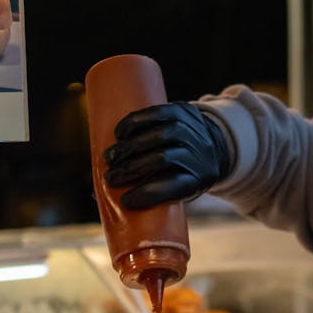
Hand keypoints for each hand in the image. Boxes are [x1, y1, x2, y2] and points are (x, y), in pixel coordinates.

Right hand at [103, 102, 231, 208]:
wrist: (212, 145)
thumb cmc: (184, 175)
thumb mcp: (178, 191)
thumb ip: (146, 195)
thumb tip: (99, 198)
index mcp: (200, 179)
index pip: (175, 186)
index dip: (149, 194)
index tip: (125, 201)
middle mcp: (200, 154)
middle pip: (164, 159)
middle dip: (133, 169)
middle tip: (110, 177)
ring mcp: (194, 130)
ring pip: (160, 135)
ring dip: (130, 146)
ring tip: (111, 156)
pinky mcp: (186, 111)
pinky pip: (160, 112)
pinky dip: (136, 122)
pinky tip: (120, 132)